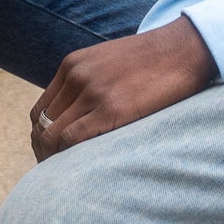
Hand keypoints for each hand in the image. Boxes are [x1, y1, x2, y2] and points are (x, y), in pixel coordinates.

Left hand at [30, 17, 216, 161]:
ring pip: (52, 134)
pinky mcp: (111, 109)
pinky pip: (73, 139)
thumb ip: (90, 80)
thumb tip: (80, 113)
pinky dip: (68, 156)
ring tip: (64, 174)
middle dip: (43, 150)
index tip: (50, 153)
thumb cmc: (152, 60)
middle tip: (54, 170)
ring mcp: (92, 92)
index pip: (40, 108)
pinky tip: (78, 167)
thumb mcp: (109, 61)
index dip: (40, 135)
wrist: (183, 49)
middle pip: (42, 123)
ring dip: (52, 157)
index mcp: (73, 64)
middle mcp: (77, 76)